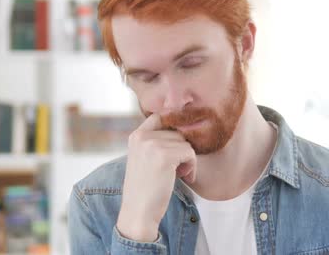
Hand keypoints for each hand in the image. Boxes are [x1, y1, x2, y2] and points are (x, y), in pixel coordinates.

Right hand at [116, 113, 195, 241]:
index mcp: (136, 136)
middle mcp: (142, 136)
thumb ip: (158, 141)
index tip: (179, 144)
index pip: (160, 116)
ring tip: (179, 174)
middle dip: (182, 150)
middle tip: (178, 169)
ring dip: (188, 159)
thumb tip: (185, 125)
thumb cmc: (147, 188)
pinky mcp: (164, 156)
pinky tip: (184, 178)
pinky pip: (190, 152)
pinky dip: (192, 166)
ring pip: (185, 142)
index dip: (174, 127)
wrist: (139, 213)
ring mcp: (152, 145)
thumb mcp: (146, 158)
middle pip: (177, 132)